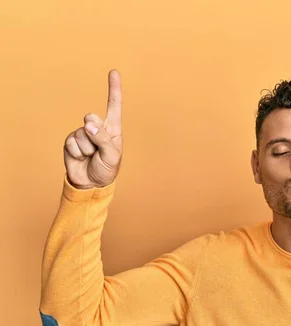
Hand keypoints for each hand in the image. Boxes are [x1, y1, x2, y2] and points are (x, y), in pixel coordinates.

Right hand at [63, 69, 122, 188]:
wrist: (90, 183)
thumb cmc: (106, 169)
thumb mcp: (112, 155)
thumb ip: (103, 139)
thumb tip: (89, 124)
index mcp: (113, 128)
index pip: (114, 105)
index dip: (114, 88)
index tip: (114, 72)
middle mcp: (98, 128)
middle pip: (92, 118)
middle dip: (95, 135)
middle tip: (98, 150)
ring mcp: (83, 133)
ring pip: (82, 133)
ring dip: (87, 148)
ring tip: (91, 156)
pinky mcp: (71, 141)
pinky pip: (72, 142)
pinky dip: (78, 153)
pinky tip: (81, 157)